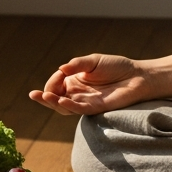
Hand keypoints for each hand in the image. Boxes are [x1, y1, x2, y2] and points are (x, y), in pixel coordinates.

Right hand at [29, 53, 149, 114]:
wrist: (137, 76)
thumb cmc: (116, 67)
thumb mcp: (93, 61)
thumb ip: (76, 65)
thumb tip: (61, 69)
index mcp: (75, 81)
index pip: (57, 84)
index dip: (53, 81)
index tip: (58, 74)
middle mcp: (78, 93)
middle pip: (56, 99)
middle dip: (44, 97)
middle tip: (34, 95)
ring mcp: (86, 102)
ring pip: (65, 107)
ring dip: (53, 103)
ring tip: (45, 96)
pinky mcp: (96, 108)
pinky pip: (79, 109)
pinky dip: (69, 106)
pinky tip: (61, 101)